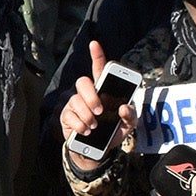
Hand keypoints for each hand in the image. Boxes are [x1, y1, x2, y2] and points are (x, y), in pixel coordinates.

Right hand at [59, 42, 137, 168]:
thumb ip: (130, 115)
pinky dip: (80, 125)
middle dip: (91, 96)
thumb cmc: (112, 131)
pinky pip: (69, 115)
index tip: (94, 44)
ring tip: (94, 126)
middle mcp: (86, 93)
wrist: (96, 150)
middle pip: (83, 82)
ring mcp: (74, 103)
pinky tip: (86, 130)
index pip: (99, 68)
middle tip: (99, 111)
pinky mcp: (65, 115)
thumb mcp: (128, 125)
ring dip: (87, 115)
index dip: (96, 55)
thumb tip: (123, 107)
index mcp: (103, 90)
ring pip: (76, 100)